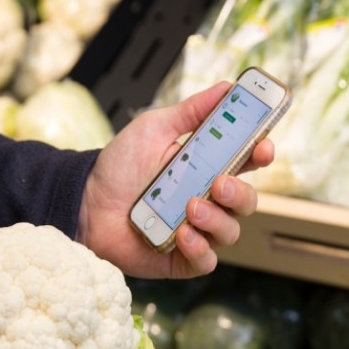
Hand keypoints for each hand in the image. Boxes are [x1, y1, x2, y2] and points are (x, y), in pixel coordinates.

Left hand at [78, 81, 274, 278]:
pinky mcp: (182, 258)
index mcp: (208, 167)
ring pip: (230, 231)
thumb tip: (225, 87)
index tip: (263, 148)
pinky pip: (207, 260)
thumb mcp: (154, 129)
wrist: (85, 201)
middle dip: (240, 193)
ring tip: (189, 207)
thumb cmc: (120, 166)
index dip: (261, 155)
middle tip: (219, 182)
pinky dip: (199, 248)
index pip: (247, 162)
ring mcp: (197, 230)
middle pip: (247, 201)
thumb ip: (191, 111)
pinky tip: (182, 234)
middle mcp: (208, 200)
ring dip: (216, 219)